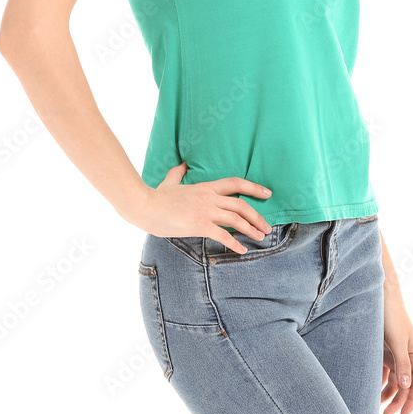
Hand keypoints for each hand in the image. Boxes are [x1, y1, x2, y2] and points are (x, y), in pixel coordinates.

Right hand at [135, 161, 273, 254]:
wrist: (145, 206)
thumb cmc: (156, 196)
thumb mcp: (170, 181)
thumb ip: (179, 172)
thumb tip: (183, 163)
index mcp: (206, 187)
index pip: (235, 183)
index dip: (254, 188)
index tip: (267, 193)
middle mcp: (209, 198)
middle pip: (241, 204)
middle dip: (257, 216)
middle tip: (267, 226)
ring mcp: (205, 211)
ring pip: (236, 219)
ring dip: (251, 229)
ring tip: (260, 237)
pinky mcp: (199, 224)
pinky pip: (223, 235)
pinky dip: (235, 243)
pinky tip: (242, 250)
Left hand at [381, 291, 412, 413]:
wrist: (380, 296)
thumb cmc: (392, 316)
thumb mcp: (397, 341)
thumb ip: (402, 364)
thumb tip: (407, 387)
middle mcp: (410, 358)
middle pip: (407, 387)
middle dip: (398, 402)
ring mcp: (398, 355)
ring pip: (396, 382)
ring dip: (389, 395)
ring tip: (379, 408)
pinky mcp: (387, 351)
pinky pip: (387, 372)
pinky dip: (382, 383)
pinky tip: (374, 391)